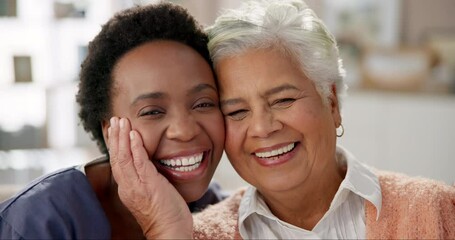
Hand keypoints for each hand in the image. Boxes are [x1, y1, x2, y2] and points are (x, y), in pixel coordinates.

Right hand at [108, 117, 192, 238]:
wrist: (170, 231)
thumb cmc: (164, 213)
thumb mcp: (150, 192)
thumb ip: (145, 177)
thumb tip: (147, 163)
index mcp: (127, 188)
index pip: (116, 162)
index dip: (114, 145)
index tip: (113, 130)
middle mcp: (128, 186)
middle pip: (116, 157)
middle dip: (114, 137)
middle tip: (113, 119)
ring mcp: (137, 186)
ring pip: (124, 157)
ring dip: (122, 137)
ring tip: (121, 121)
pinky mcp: (149, 185)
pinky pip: (139, 162)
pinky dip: (135, 147)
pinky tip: (134, 135)